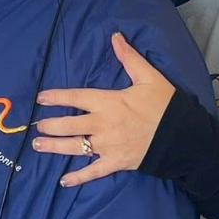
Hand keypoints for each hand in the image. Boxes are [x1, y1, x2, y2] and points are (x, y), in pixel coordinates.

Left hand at [33, 33, 173, 186]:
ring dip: (54, 147)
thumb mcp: (148, 77)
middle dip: (49, 125)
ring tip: (38, 145)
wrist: (182, 136)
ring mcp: (107, 146)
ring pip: (75, 147)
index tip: (40, 98)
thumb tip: (115, 36)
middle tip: (36, 127)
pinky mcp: (116, 163)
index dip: (56, 97)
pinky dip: (78, 177)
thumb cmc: (164, 105)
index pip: (75, 97)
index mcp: (108, 102)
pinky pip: (93, 172)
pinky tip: (64, 181)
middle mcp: (103, 124)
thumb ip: (129, 58)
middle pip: (69, 124)